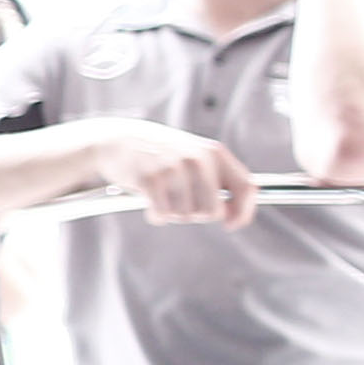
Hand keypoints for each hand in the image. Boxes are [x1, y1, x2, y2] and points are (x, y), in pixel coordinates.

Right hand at [91, 119, 257, 225]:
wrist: (117, 140)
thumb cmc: (159, 154)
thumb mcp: (194, 156)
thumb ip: (218, 180)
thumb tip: (233, 218)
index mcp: (215, 153)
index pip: (246, 187)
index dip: (244, 212)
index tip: (231, 224)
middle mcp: (198, 160)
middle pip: (213, 211)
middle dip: (196, 214)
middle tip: (180, 201)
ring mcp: (174, 169)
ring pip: (186, 215)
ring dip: (173, 213)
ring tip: (162, 196)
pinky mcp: (150, 179)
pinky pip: (163, 214)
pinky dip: (156, 215)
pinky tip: (148, 201)